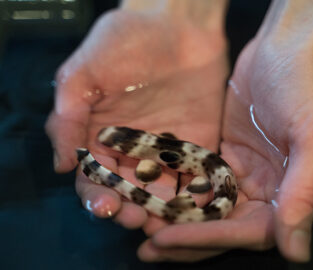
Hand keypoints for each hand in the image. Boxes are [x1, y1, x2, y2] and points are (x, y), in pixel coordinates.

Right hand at [45, 8, 227, 226]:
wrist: (177, 25)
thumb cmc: (124, 42)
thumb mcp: (82, 75)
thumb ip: (66, 119)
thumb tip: (61, 165)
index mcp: (100, 137)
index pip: (93, 177)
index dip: (95, 195)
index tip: (103, 205)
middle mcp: (132, 149)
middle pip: (127, 190)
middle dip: (128, 208)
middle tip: (134, 219)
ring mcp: (166, 149)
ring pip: (160, 190)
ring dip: (160, 209)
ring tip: (162, 221)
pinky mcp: (197, 144)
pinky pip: (194, 175)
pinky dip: (194, 194)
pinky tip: (193, 207)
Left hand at [137, 37, 312, 261]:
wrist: (287, 47)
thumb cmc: (309, 87)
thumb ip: (304, 193)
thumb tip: (296, 254)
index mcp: (306, 198)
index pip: (255, 231)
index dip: (211, 237)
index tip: (169, 238)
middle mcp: (277, 195)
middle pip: (229, 227)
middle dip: (189, 238)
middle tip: (148, 248)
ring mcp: (251, 177)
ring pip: (212, 210)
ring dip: (180, 221)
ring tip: (142, 229)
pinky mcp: (229, 159)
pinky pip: (203, 183)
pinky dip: (181, 193)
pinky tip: (154, 199)